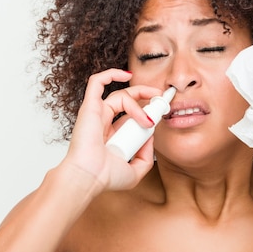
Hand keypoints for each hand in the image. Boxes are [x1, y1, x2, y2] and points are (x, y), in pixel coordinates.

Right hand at [60, 69, 162, 192]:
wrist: (90, 176)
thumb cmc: (106, 177)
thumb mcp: (136, 171)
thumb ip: (146, 156)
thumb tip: (150, 137)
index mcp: (113, 135)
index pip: (132, 116)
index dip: (147, 112)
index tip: (163, 111)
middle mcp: (105, 122)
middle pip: (128, 99)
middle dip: (146, 95)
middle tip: (161, 99)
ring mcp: (96, 113)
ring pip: (121, 96)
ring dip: (138, 104)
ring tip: (145, 120)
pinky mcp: (89, 106)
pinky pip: (97, 82)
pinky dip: (111, 74)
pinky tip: (126, 75)